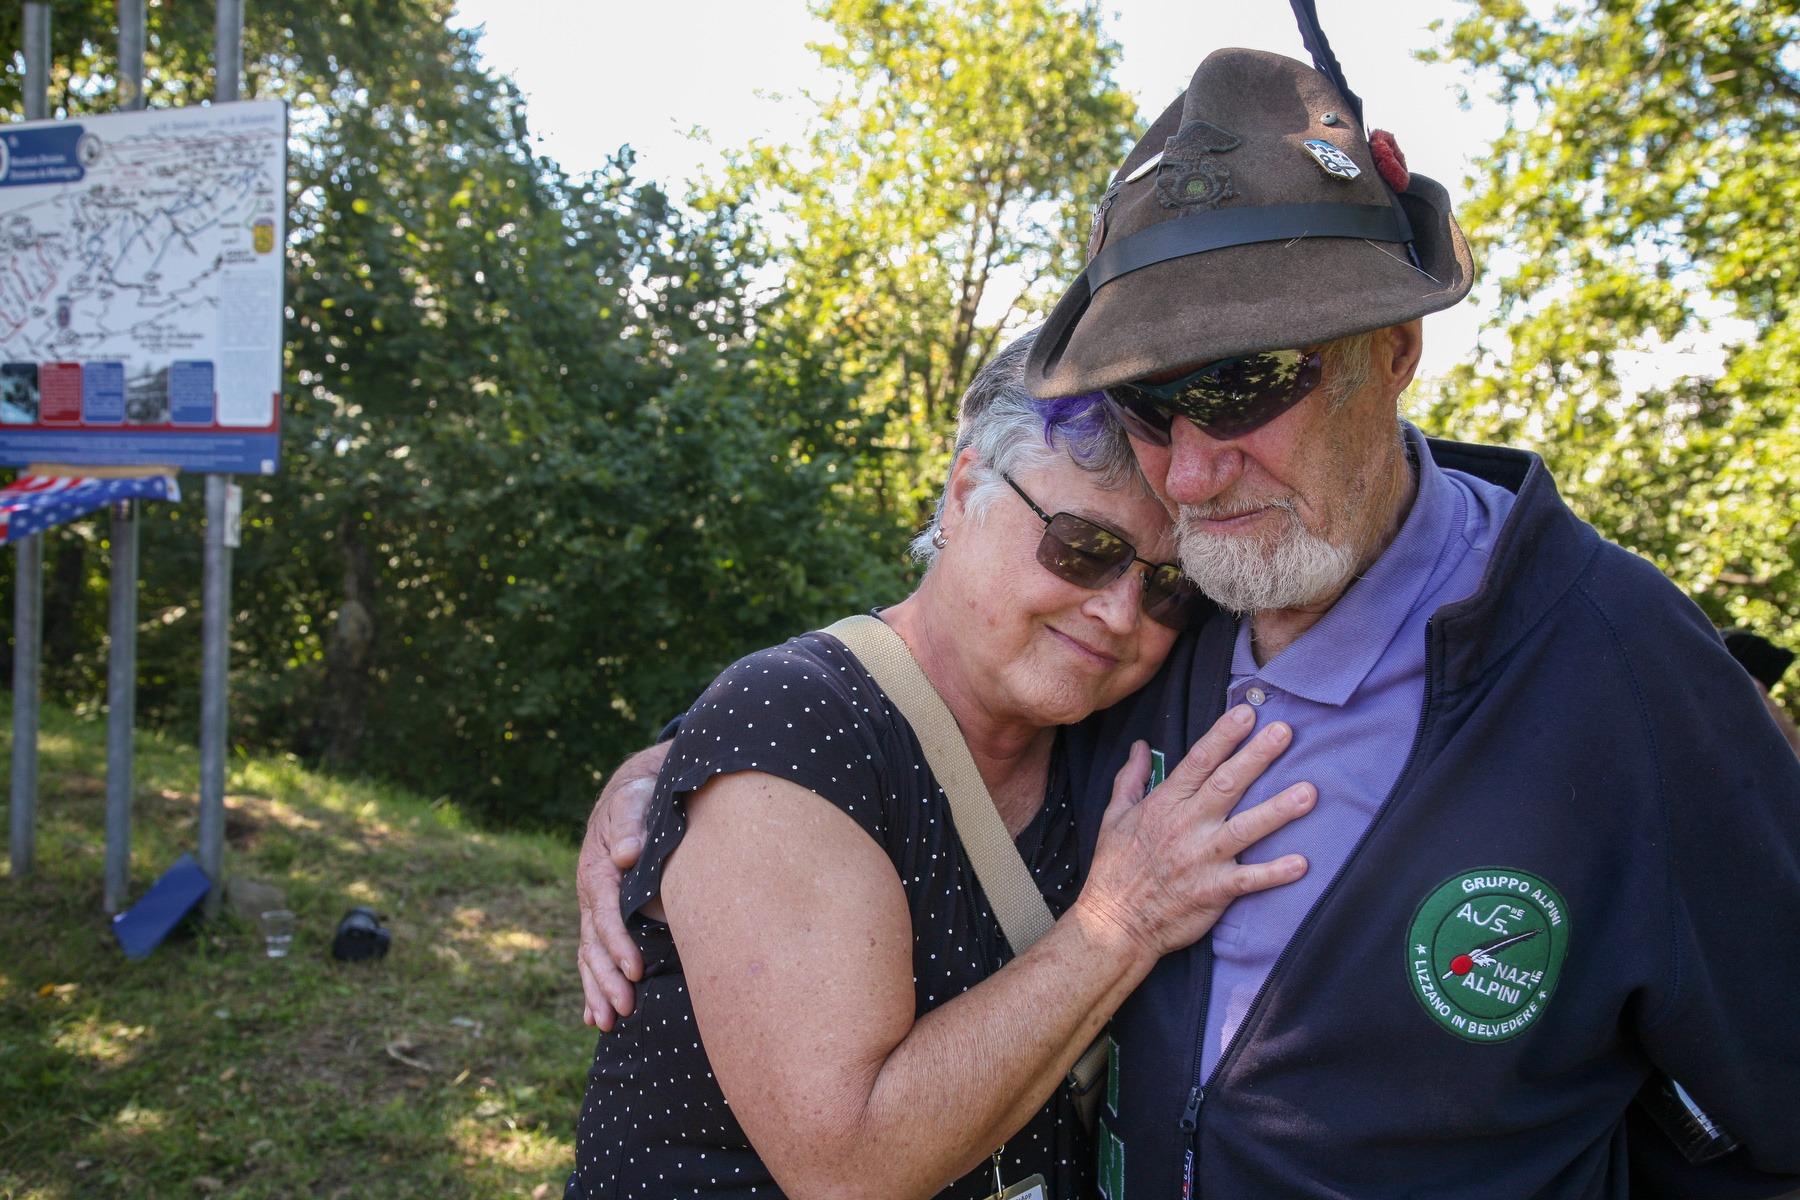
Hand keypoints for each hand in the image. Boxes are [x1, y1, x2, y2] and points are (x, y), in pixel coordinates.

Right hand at [578, 741, 669, 1028]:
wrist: (632, 792)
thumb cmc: (639, 798)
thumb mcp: (635, 801)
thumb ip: (631, 823)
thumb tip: (627, 853)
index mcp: (597, 869)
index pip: (605, 913)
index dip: (619, 944)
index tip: (636, 970)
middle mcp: (590, 893)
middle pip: (594, 943)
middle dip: (607, 979)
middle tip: (625, 1010)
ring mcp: (593, 907)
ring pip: (590, 955)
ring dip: (597, 990)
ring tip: (607, 1023)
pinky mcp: (601, 914)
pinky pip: (592, 954)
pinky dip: (592, 984)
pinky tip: (594, 1015)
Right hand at [1076, 704, 1311, 962]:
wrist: (1115, 922)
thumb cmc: (1114, 867)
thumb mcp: (1113, 815)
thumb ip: (1130, 777)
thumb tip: (1140, 744)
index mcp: (1164, 804)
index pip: (1198, 762)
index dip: (1223, 736)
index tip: (1247, 712)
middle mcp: (1186, 826)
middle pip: (1227, 784)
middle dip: (1257, 757)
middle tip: (1284, 732)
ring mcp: (1202, 858)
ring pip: (1245, 828)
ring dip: (1278, 810)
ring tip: (1309, 792)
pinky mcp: (1214, 891)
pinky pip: (1250, 880)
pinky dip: (1275, 872)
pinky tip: (1302, 862)